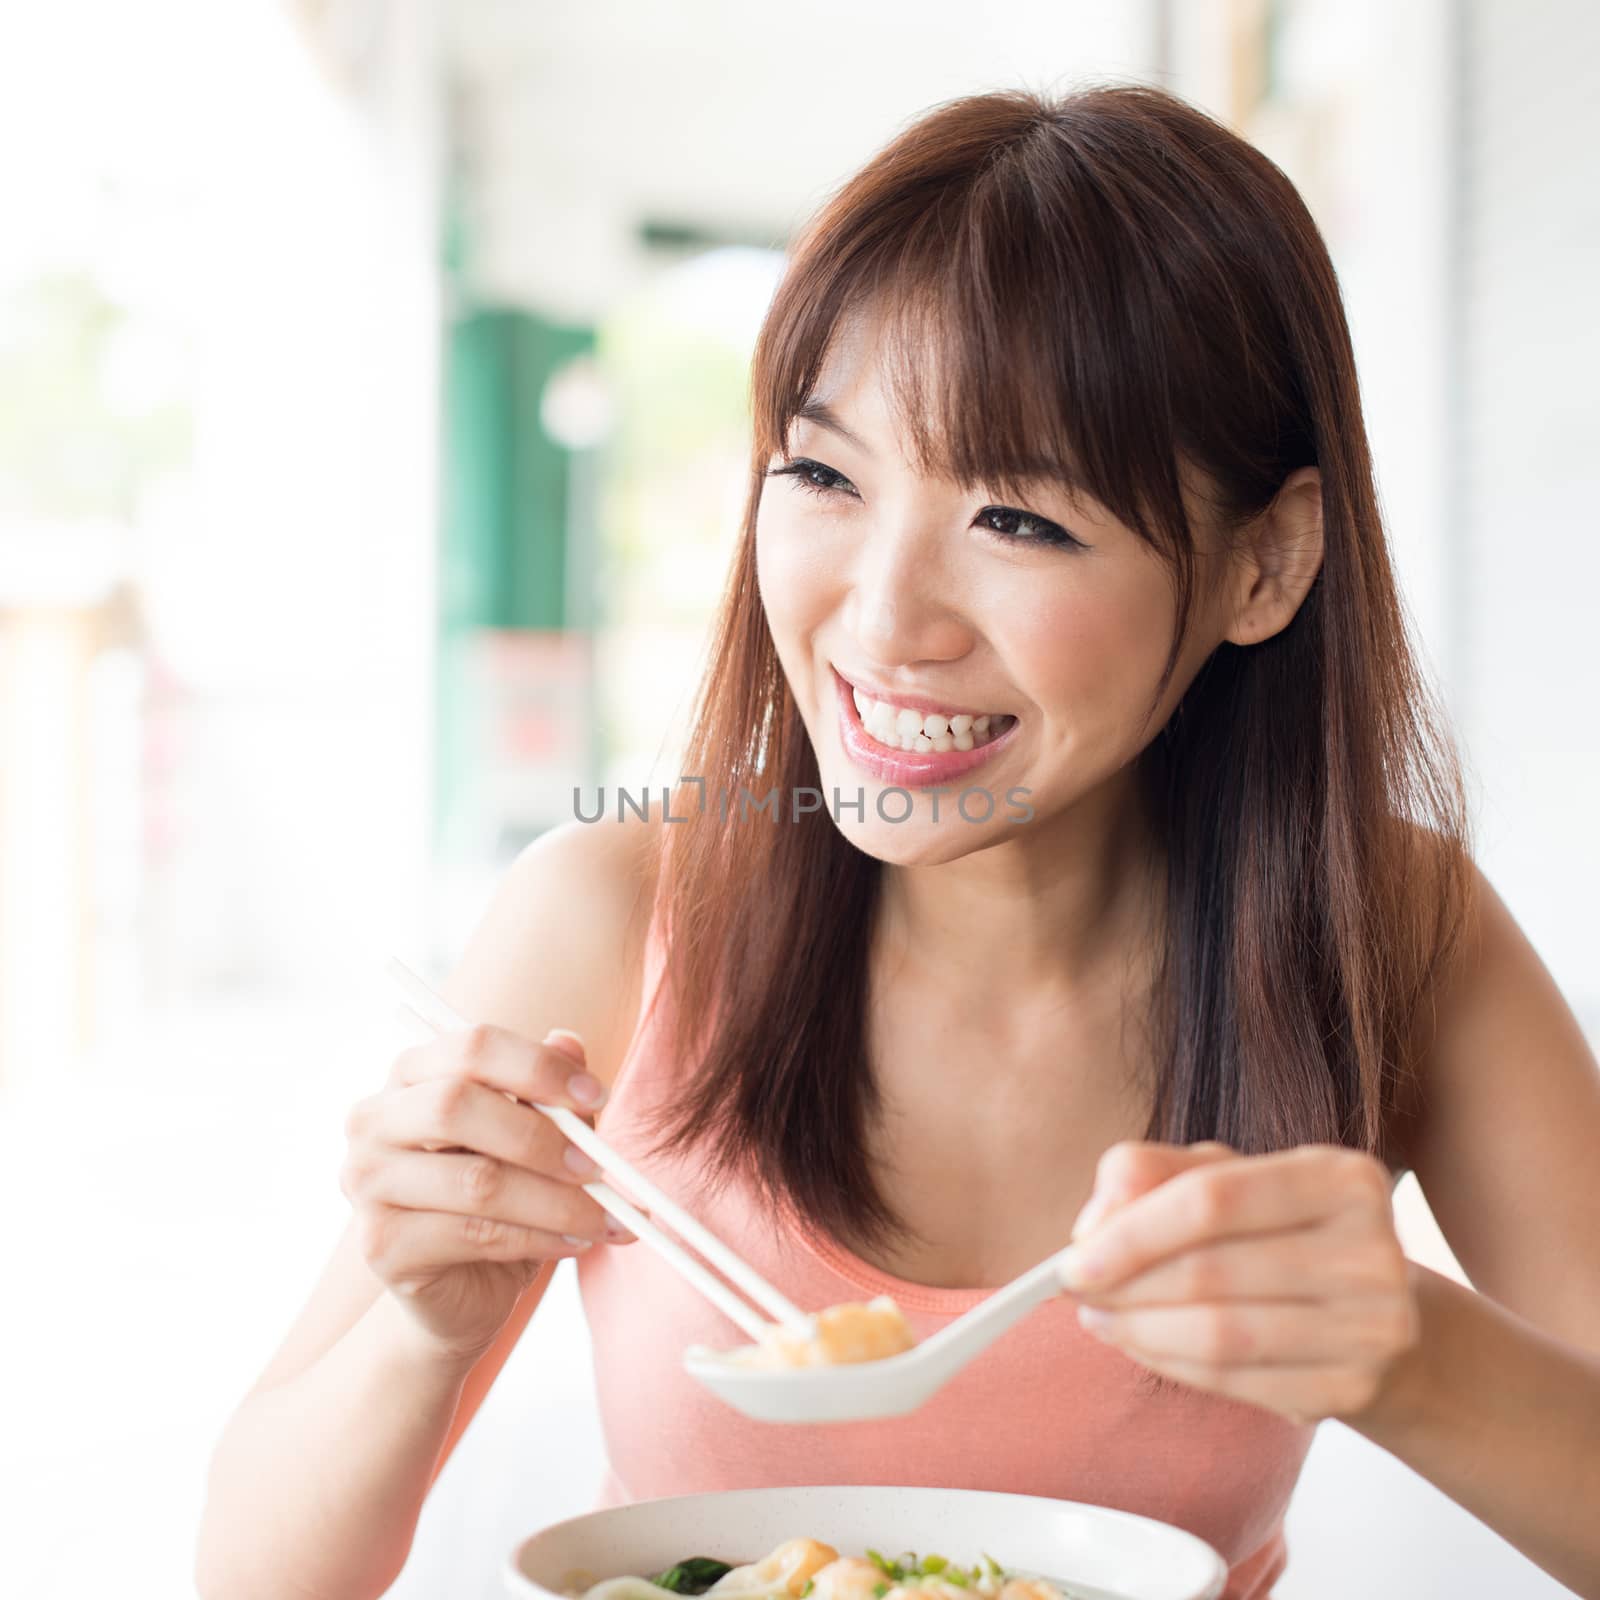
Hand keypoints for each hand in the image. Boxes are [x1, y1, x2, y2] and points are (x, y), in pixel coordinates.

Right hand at [340, 1023, 638, 1362]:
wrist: (461, 1286)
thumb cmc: (500, 1195)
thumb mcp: (536, 1138)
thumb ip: (549, 1094)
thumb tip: (569, 1042)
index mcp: (413, 1074)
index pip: (473, 1047)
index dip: (539, 1067)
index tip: (597, 1096)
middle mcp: (375, 1120)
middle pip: (457, 1105)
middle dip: (541, 1136)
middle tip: (598, 1166)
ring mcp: (368, 1183)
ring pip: (476, 1181)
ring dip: (555, 1201)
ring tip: (604, 1217)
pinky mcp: (382, 1244)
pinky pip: (474, 1234)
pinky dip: (538, 1239)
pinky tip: (574, 1242)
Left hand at [1059, 1140, 1419, 1425]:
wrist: (1377, 1316)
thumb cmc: (1283, 1231)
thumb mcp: (1228, 1178)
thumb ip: (1154, 1173)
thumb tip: (1093, 1222)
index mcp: (1342, 1177)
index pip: (1211, 1200)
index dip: (1131, 1232)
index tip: (1072, 1257)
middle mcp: (1370, 1252)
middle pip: (1210, 1271)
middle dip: (1124, 1284)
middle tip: (1074, 1289)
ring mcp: (1372, 1327)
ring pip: (1219, 1334)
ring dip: (1138, 1330)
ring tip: (1097, 1318)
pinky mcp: (1354, 1388)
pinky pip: (1236, 1381)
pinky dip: (1172, 1365)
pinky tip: (1140, 1346)